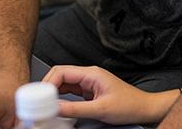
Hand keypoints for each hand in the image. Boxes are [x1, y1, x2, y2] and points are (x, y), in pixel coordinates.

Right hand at [43, 65, 178, 125]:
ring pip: (64, 83)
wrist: (143, 108)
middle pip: (60, 75)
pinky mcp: (89, 91)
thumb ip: (76, 109)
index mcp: (91, 73)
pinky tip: (56, 105)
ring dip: (53, 92)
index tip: (39, 97)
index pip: (61, 71)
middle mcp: (88, 75)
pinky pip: (70, 91)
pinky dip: (61, 97)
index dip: (47, 82)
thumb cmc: (128, 105)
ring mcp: (88, 82)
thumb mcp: (100, 109)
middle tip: (38, 102)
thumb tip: (55, 108)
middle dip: (47, 87)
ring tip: (44, 105)